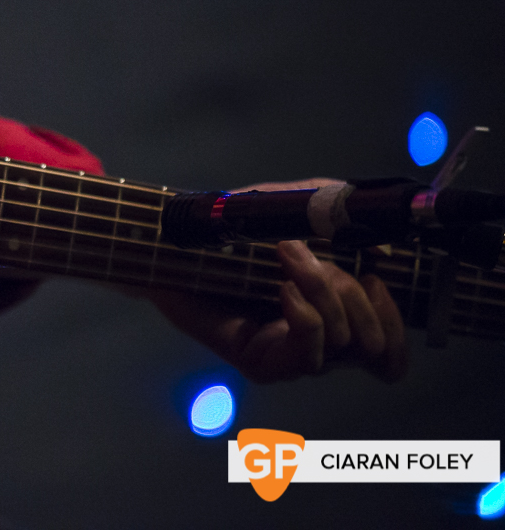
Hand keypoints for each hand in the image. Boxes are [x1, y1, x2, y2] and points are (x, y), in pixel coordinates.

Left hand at [150, 180, 407, 382]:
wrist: (173, 243)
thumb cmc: (231, 227)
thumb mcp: (291, 206)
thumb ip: (338, 212)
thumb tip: (385, 248)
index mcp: (334, 317)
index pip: (390, 357)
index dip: (396, 323)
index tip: (376, 276)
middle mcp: (318, 344)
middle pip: (375, 346)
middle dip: (355, 295)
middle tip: (316, 262)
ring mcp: (290, 357)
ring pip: (345, 345)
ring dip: (325, 291)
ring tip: (288, 258)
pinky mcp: (263, 364)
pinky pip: (308, 354)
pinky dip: (305, 315)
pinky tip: (281, 288)